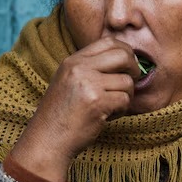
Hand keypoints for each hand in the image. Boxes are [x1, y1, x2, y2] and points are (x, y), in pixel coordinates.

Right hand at [9, 37, 139, 181]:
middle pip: (124, 56)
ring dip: (125, 97)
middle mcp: (79, 68)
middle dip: (133, 71)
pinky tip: (106, 116)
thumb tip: (127, 61)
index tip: (128, 67)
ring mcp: (88, 84)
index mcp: (72, 61)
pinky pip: (125, 100)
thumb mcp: (70, 82)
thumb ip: (91, 69)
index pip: (109, 42)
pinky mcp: (97, 102)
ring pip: (127, 82)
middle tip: (128, 85)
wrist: (47, 140)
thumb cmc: (62, 114)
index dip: (126, 53)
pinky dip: (121, 110)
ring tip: (110, 107)